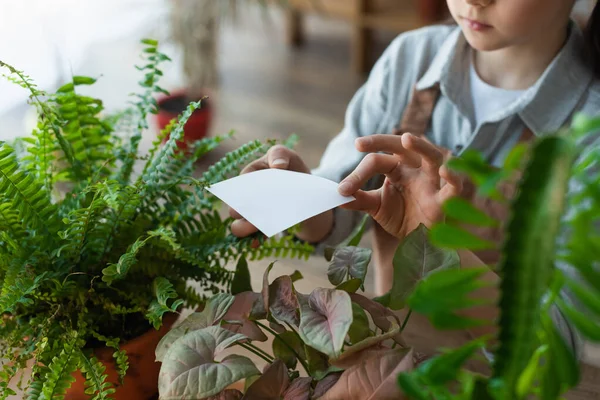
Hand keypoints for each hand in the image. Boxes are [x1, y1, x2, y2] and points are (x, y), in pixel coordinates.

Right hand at [229, 145, 332, 241]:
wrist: (308, 194)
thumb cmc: (292, 170)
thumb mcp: (289, 157)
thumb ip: (279, 154)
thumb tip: (277, 166)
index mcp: (249, 176)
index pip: (241, 183)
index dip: (244, 189)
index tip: (250, 193)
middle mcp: (245, 197)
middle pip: (236, 206)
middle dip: (242, 210)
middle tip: (252, 211)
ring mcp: (253, 214)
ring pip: (239, 224)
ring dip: (244, 227)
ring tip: (255, 226)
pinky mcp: (262, 228)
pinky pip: (253, 237)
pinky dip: (254, 240)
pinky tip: (257, 242)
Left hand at [338, 133, 461, 238]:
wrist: (417, 241)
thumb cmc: (399, 217)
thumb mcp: (376, 206)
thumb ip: (358, 199)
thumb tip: (335, 196)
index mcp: (396, 168)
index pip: (376, 161)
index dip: (357, 174)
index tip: (342, 190)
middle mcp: (414, 170)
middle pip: (402, 146)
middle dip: (382, 140)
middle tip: (361, 143)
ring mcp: (431, 183)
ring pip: (432, 157)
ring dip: (422, 146)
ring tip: (408, 138)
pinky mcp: (444, 200)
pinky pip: (454, 186)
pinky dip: (454, 177)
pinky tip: (446, 170)